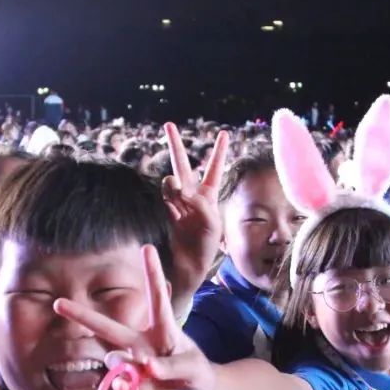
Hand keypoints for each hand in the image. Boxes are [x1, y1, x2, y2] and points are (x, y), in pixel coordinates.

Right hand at [52, 245, 214, 389]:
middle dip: (82, 315)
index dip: (152, 273)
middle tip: (57, 303)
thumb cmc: (194, 373)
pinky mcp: (125, 384)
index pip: (157, 299)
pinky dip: (124, 389)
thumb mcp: (193, 367)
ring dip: (127, 370)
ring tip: (151, 379)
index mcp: (162, 330)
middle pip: (108, 327)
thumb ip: (172, 366)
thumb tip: (147, 367)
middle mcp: (140, 343)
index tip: (147, 247)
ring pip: (114, 360)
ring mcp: (130, 363)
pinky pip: (116, 385)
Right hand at [162, 124, 228, 307]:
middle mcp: (192, 196)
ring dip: (173, 184)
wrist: (189, 265)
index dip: (218, 151)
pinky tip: (173, 203)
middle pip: (184, 165)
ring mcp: (177, 203)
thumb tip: (181, 189)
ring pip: (172, 181)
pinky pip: (165, 197)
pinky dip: (170, 197)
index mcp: (209, 196)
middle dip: (175, 145)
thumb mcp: (212, 223)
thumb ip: (198, 204)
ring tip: (176, 190)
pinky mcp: (166, 212)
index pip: (214, 169)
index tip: (224, 133)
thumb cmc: (206, 246)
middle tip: (168, 124)